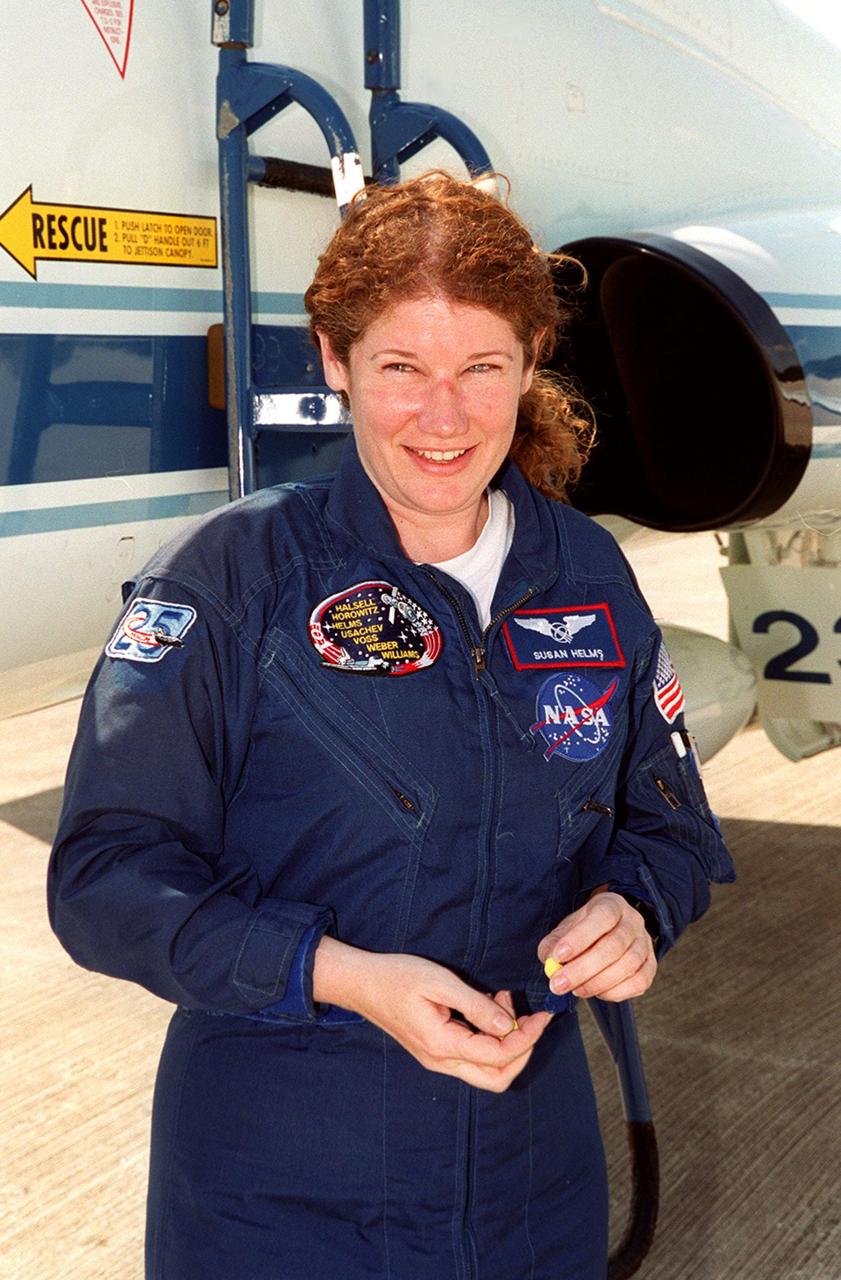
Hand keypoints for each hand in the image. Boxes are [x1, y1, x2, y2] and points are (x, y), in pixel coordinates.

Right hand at [314, 938, 551, 1091]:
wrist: (361, 983)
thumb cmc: (397, 977)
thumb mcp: (439, 982)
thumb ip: (475, 1005)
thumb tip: (509, 1024)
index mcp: (443, 1045)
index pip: (499, 1056)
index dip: (527, 1037)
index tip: (542, 1014)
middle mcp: (442, 1061)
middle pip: (497, 1076)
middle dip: (522, 1049)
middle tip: (528, 1015)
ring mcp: (437, 1059)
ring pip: (486, 1069)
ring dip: (506, 1042)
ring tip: (502, 1000)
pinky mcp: (436, 1050)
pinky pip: (473, 1056)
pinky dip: (490, 1037)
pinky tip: (487, 1005)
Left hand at [537, 890, 656, 1001]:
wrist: (610, 932)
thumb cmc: (585, 931)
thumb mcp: (566, 929)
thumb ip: (554, 943)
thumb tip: (550, 961)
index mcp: (611, 905)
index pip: (601, 917)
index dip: (580, 938)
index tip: (558, 956)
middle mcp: (633, 922)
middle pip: (614, 946)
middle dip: (583, 969)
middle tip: (559, 984)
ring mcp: (645, 943)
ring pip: (627, 965)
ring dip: (597, 983)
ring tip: (576, 990)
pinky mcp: (650, 966)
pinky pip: (638, 983)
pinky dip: (615, 992)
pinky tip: (597, 993)